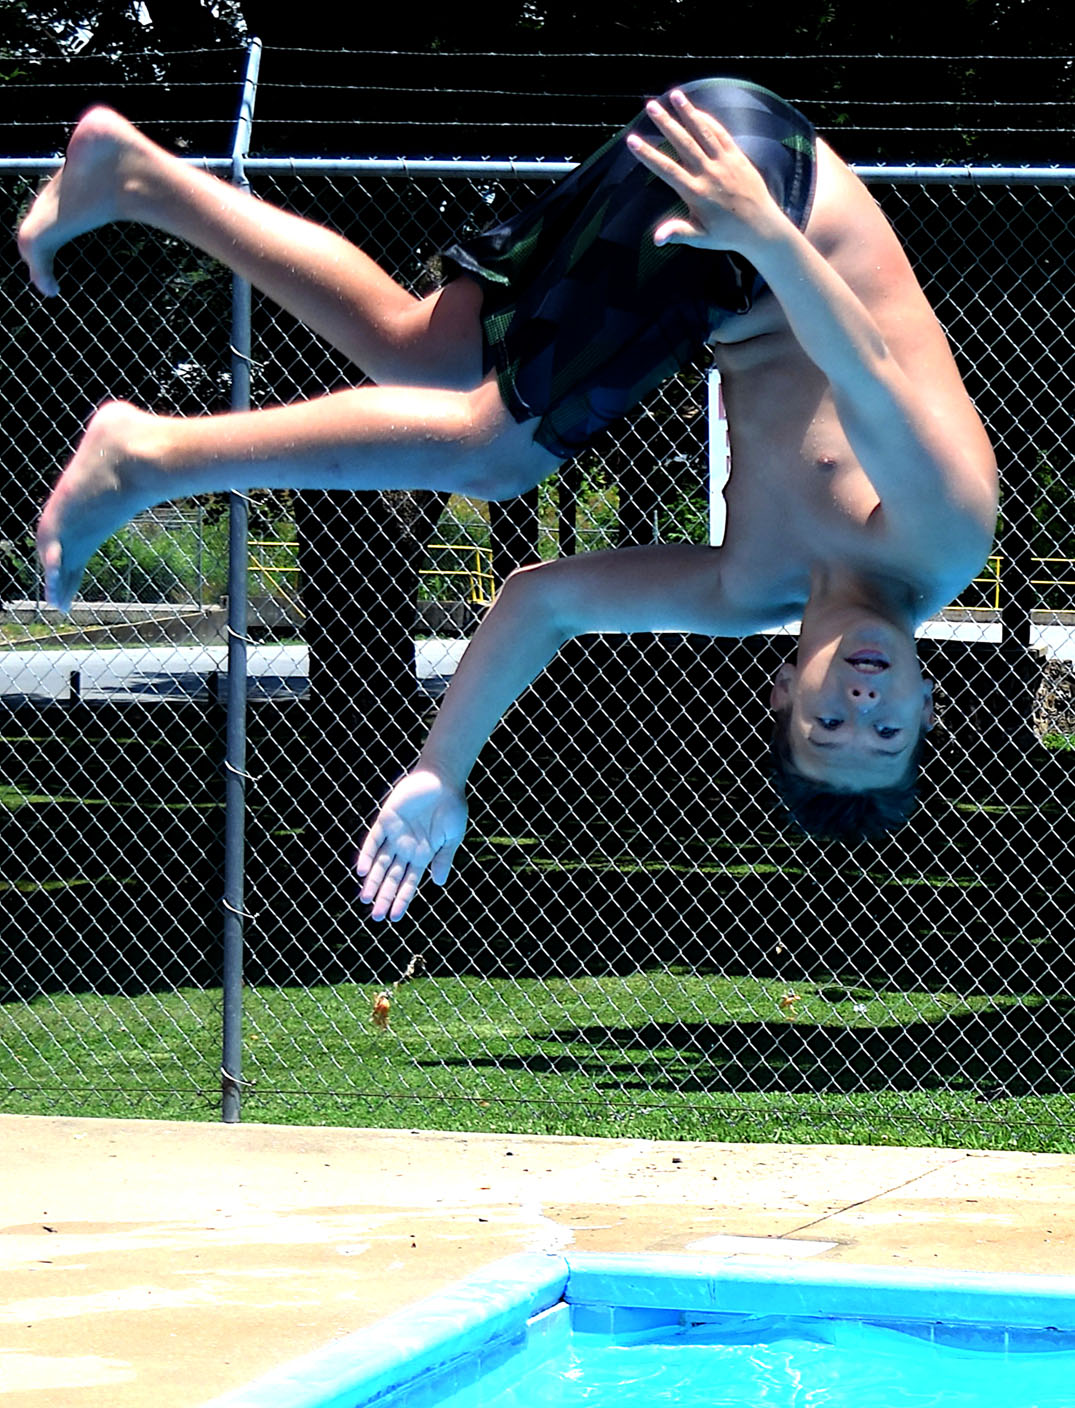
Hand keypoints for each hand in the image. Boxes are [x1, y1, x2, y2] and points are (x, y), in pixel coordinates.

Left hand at [355, 768, 467, 921]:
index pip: (409, 882)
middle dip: (384, 896)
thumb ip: (444, 859)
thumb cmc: (452, 806)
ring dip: (372, 881)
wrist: (443, 778)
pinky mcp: (386, 820)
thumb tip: (439, 883)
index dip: (401, 899)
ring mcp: (395, 835)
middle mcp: (406, 848)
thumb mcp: (452, 837)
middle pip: (392, 877)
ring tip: (365, 900)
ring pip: (379, 863)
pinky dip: (366, 854)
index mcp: (423, 854)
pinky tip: (361, 870)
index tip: (395, 917)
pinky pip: (373, 840)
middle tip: (376, 916)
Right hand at [626, 89, 784, 257]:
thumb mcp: (701, 237)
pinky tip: (697, 110)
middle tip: (650, 106)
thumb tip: (656, 239)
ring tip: (674, 95)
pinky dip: (708, 121)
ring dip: (688, 112)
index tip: (633, 140)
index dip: (648, 154)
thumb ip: (678, 233)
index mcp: (696, 193)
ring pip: (703, 132)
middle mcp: (709, 173)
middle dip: (666, 123)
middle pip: (683, 143)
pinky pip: (721, 134)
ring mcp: (724, 162)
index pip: (667, 169)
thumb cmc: (727, 235)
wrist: (761, 227)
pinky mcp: (737, 156)